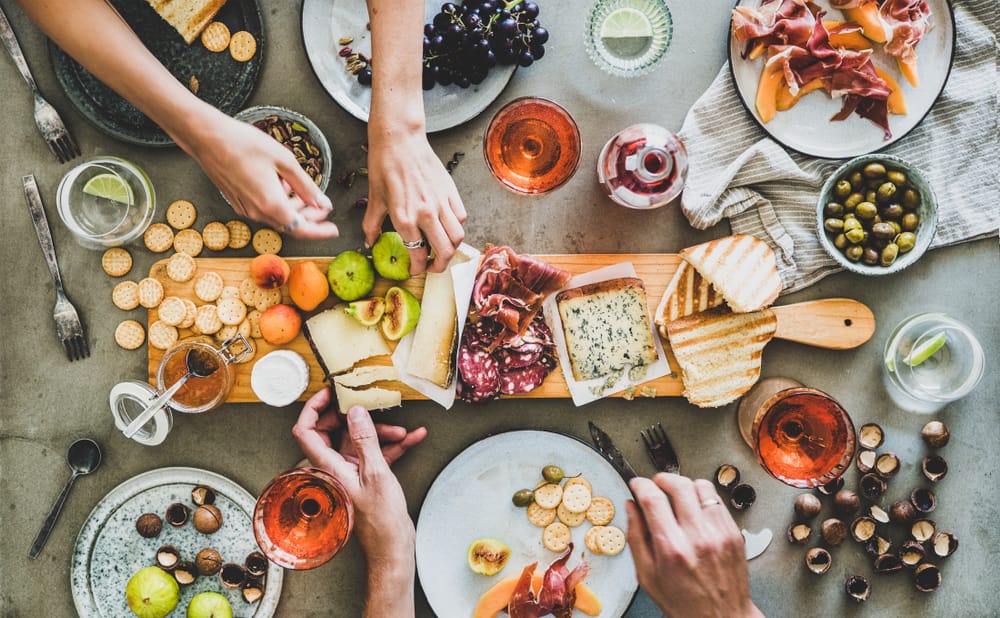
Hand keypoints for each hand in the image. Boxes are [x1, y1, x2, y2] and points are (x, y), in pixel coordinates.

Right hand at [183, 109, 338, 239]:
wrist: (207, 138)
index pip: (302, 229)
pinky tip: (281, 184)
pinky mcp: (237, 202)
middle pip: (290, 225)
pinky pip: (263, 209)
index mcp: (271, 204)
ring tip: (300, 189)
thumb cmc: (243, 144)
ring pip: (277, 217)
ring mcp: (245, 208)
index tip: (334, 229)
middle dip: (310, 217)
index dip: (320, 231)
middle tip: (322, 204)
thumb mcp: (284, 160)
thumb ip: (305, 185)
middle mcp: (257, 212)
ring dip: (293, 208)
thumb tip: (321, 202)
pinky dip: (278, 203)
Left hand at [290, 388, 426, 560]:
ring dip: (383, 433)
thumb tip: (355, 411)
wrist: (392, 546)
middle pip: (335, 430)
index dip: (313, 407)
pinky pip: (376, 453)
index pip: (306, 430)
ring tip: (403, 432)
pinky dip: (393, 445)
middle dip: (357, 417)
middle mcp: (335, 467)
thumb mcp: (376, 473)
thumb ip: (365, 439)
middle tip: (370, 405)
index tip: (330, 392)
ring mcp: (351, 471)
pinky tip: (413, 438)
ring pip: (360, 440)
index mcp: (328, 466)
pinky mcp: (366, 476)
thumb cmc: (380, 519)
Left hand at [363, 123, 465, 274]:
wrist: (399, 140)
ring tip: (442, 248)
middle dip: (439, 266)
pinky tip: (446, 225)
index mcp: (405, 219)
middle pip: (445, 252)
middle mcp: (426, 214)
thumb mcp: (374, 198)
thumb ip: (371, 225)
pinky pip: (461, 216)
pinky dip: (456, 225)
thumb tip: (369, 242)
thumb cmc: (384, 166)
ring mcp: (441, 203)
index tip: (416, 269)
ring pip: (457, 237)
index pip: (419, 254)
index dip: (418, 268)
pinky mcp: (450, 191)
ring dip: (451, 248)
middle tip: (432, 266)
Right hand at [626, 473, 761, 617]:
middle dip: (662, 479)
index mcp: (672, 548)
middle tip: (656, 485)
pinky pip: (717, 500)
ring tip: (677, 496)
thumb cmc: (684, 603)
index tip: (636, 485)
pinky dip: (703, 498)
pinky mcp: (734, 533)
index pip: (653, 498)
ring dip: (684, 486)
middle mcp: (698, 537)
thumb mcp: (647, 576)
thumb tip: (631, 507)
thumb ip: (636, 537)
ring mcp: (720, 533)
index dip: (640, 485)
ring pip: (701, 486)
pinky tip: (695, 510)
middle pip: (679, 485)